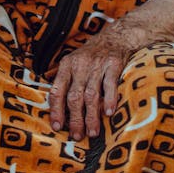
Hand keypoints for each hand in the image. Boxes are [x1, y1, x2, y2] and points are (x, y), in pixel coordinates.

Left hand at [47, 0, 173, 139]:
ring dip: (91, 116)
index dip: (56, 110)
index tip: (58, 127)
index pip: (57, 90)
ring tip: (93, 132)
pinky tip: (109, 114)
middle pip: (74, 96)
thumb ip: (67, 82)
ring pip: (91, 95)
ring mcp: (97, 64)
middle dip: (75, 119)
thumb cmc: (93, 57)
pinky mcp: (114, 64)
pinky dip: (109, 100)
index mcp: (67, 65)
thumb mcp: (75, 64)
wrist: (117, 36)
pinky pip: (110, 85)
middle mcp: (80, 64)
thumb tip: (58, 111)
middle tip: (77, 136)